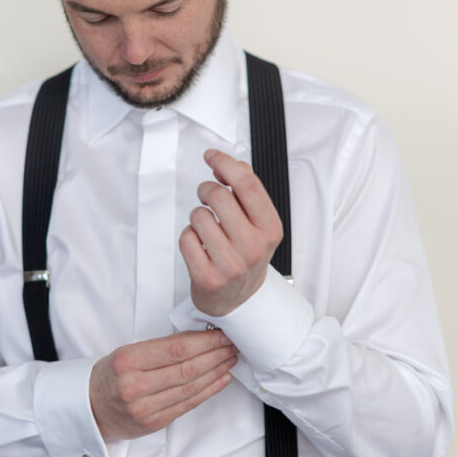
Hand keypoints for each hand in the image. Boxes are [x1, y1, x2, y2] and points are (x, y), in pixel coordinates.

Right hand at [89, 329, 237, 438]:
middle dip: (215, 355)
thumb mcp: (128, 353)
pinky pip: (188, 405)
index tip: (221, 334)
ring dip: (216, 371)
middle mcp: (135, 385)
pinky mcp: (154, 423)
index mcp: (128, 361)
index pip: (175, 349)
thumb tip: (198, 338)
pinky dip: (209, 390)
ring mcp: (145, 408)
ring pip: (190, 387)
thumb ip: (160, 348)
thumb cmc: (112, 375)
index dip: (204, 342)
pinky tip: (221, 379)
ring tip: (230, 359)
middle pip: (187, 368)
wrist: (91, 407)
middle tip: (232, 345)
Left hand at [179, 149, 282, 316]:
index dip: (225, 164)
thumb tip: (227, 165)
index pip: (247, 184)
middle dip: (206, 189)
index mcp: (270, 229)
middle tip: (207, 197)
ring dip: (197, 216)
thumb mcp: (259, 224)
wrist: (239, 300)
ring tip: (207, 228)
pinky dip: (189, 237)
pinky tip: (200, 246)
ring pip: (198, 216)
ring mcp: (230, 265)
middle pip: (219, 196)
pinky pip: (186, 238)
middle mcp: (253, 247)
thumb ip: (247, 192)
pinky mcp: (207, 278)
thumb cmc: (246, 254)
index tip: (212, 156)